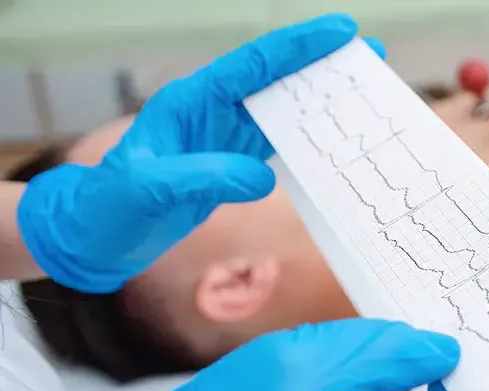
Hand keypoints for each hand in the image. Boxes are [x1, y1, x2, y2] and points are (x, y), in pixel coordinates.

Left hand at [17, 13, 384, 293]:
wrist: (97, 237)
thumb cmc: (112, 209)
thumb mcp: (149, 191)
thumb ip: (203, 178)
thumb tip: (260, 177)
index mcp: (191, 103)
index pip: (252, 66)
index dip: (297, 48)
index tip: (340, 31)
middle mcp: (211, 111)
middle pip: (275, 78)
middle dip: (321, 64)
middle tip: (368, 54)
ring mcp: (222, 135)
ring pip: (280, 106)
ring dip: (319, 98)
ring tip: (362, 90)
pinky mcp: (230, 161)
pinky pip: (276, 139)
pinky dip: (307, 135)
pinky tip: (333, 136)